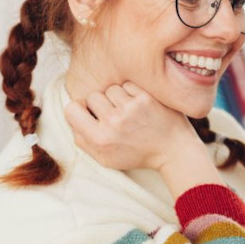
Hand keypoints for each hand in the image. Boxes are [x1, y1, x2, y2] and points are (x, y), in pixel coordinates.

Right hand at [64, 82, 199, 170]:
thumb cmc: (137, 155)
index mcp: (99, 139)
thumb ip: (83, 140)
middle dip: (101, 104)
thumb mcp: (105, 159)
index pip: (71, 109)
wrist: (173, 151)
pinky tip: (140, 106)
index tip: (89, 113)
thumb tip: (72, 116)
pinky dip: (132, 92)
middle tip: (115, 116)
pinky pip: (128, 85)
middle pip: (92, 96)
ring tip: (129, 111)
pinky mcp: (146, 97)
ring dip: (117, 97)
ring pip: (110, 89)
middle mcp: (113, 122)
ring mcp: (131, 108)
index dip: (79, 109)